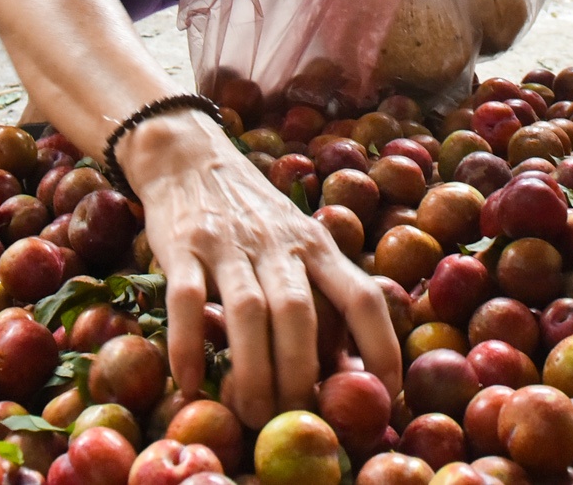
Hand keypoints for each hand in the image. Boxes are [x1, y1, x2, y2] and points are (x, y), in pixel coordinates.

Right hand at [119, 111, 401, 425]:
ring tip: (252, 414)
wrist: (188, 154)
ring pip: (250, 310)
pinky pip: (186, 300)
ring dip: (253, 370)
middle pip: (302, 312)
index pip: (362, 296)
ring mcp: (230, 243)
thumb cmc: (253, 214)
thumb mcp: (299, 241)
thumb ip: (321, 291)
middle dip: (303, 373)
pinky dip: (189, 345)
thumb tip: (349, 365)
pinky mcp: (182, 245)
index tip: (390, 393)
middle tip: (298, 418)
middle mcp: (280, 243)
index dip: (382, 346)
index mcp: (317, 244)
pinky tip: (191, 383)